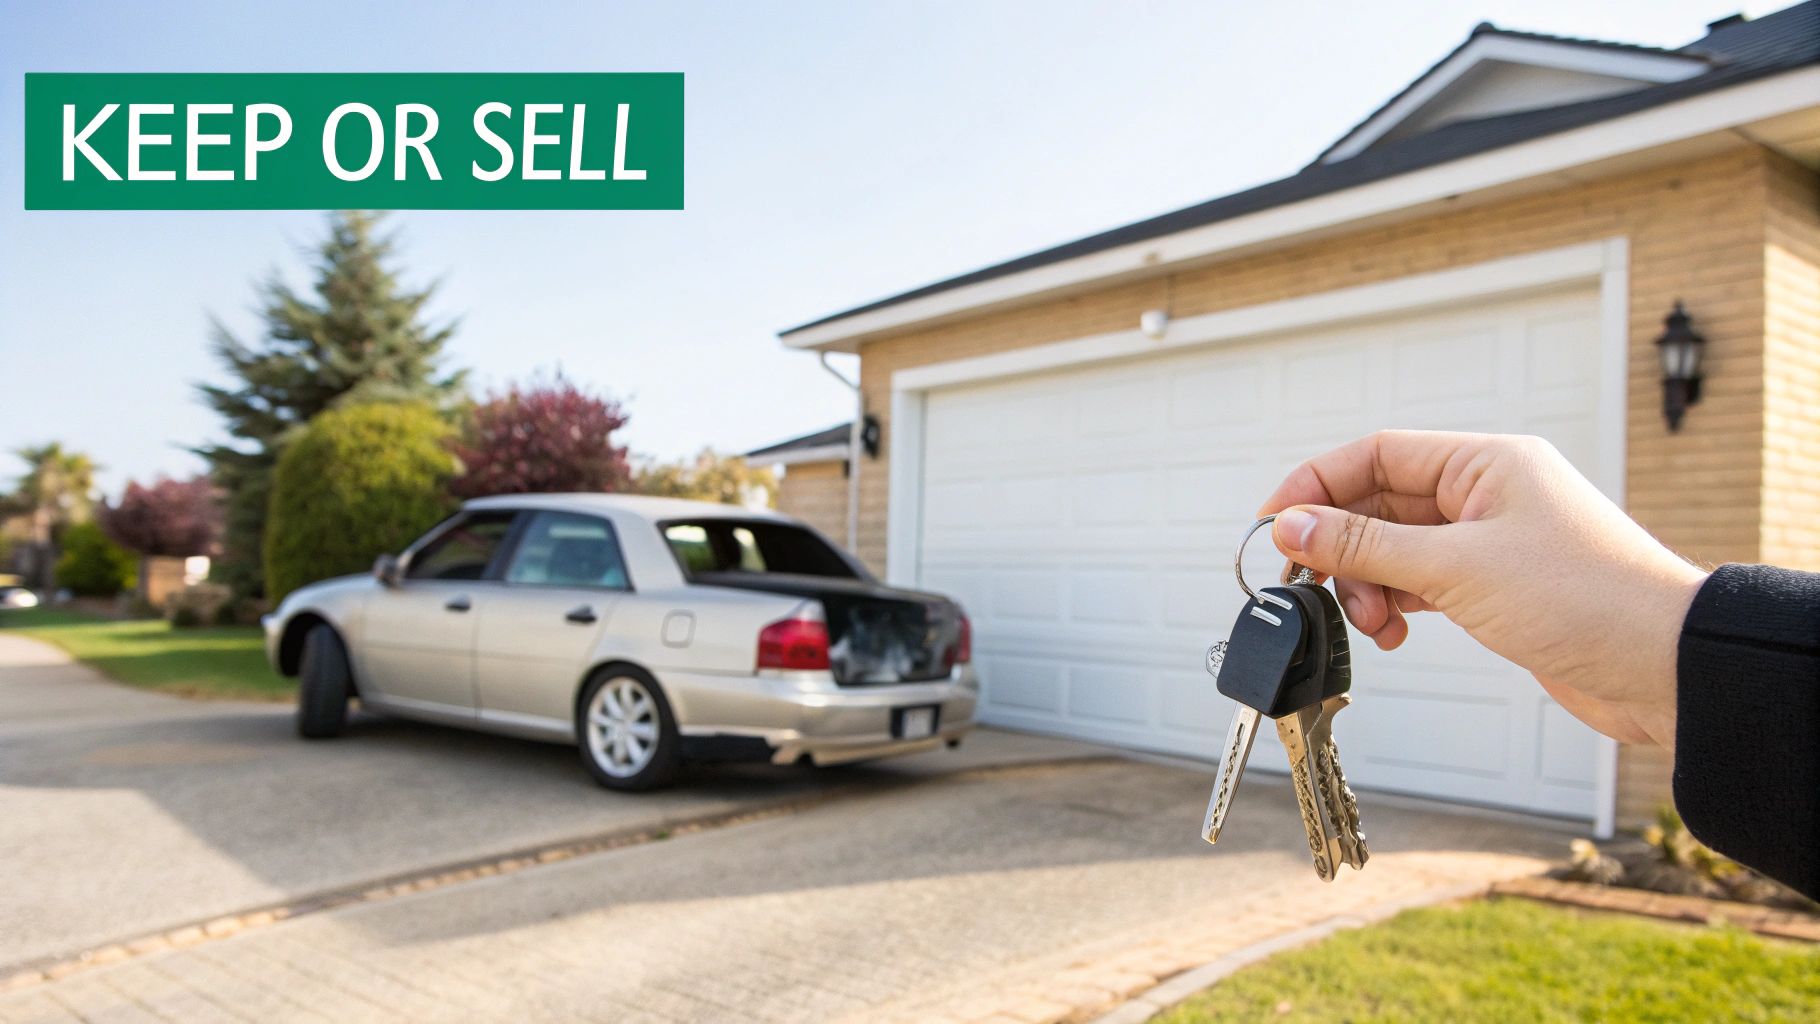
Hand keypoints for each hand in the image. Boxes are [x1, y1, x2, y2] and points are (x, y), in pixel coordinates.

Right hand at [1260, 430, 1706, 749]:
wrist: (1667, 668)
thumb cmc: (1586, 600)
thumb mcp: (1457, 568)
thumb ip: (1366, 546)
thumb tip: (1291, 525)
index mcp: (1485, 462)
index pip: (1375, 454)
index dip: (1316, 484)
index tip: (1273, 523)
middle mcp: (1487, 493)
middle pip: (1380, 503)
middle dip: (1342, 547)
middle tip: (1313, 585)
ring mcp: (1492, 542)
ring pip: (1398, 549)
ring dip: (1369, 584)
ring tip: (1373, 622)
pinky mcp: (1498, 588)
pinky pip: (1423, 583)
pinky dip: (1398, 605)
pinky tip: (1395, 632)